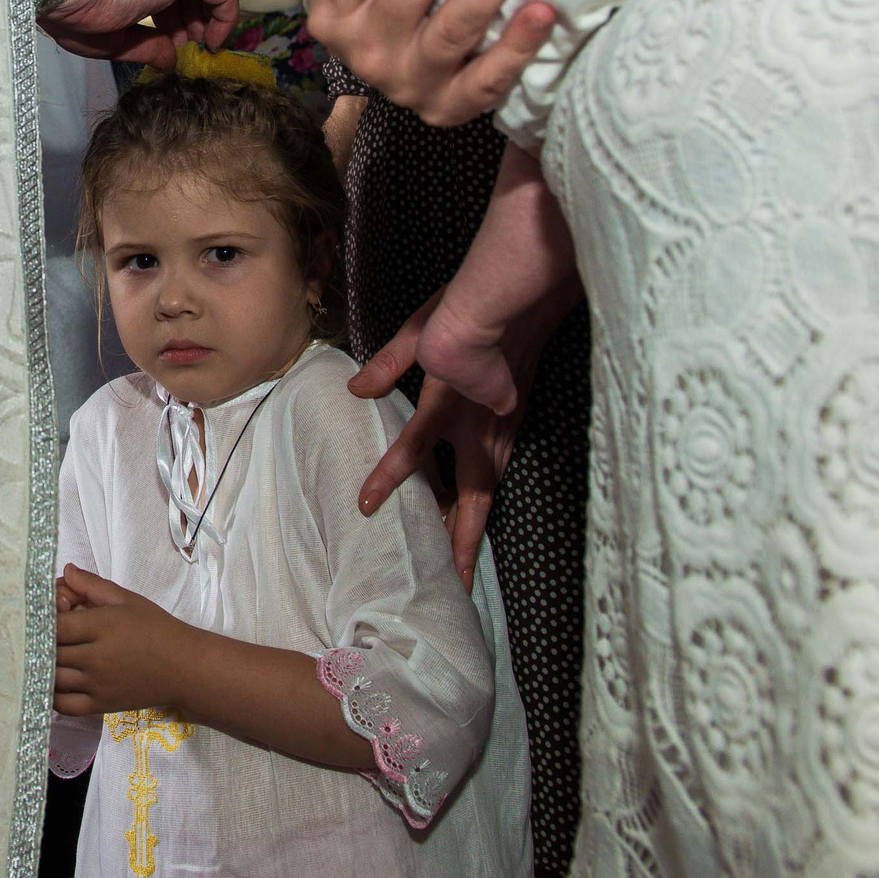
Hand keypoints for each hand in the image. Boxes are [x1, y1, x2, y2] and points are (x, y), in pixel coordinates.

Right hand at [40, 0, 238, 65]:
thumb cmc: (74, 10)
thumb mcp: (114, 38)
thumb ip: (146, 45)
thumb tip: (170, 58)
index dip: (180, 13)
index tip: (177, 40)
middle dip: (197, 15)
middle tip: (188, 45)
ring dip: (211, 16)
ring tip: (199, 45)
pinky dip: (226, 15)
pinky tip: (212, 40)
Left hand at [53, 563, 191, 715]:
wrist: (184, 667)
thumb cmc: (155, 628)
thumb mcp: (126, 599)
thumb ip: (92, 585)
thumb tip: (67, 571)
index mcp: (103, 627)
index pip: (56, 626)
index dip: (43, 619)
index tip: (44, 614)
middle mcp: (97, 658)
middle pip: (50, 651)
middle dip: (40, 641)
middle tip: (42, 633)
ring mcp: (98, 685)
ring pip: (53, 678)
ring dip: (43, 666)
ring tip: (44, 655)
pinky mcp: (101, 705)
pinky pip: (64, 706)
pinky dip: (52, 695)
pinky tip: (53, 681)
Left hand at [348, 288, 567, 585]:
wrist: (520, 294)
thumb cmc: (465, 308)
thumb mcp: (416, 331)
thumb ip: (388, 365)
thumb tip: (358, 389)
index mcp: (449, 402)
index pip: (414, 450)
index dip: (389, 479)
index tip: (367, 507)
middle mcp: (480, 425)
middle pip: (471, 495)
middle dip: (460, 541)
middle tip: (452, 583)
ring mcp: (502, 426)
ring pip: (488, 488)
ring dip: (474, 524)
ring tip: (462, 564)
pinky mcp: (514, 421)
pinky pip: (499, 470)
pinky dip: (486, 496)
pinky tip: (476, 508)